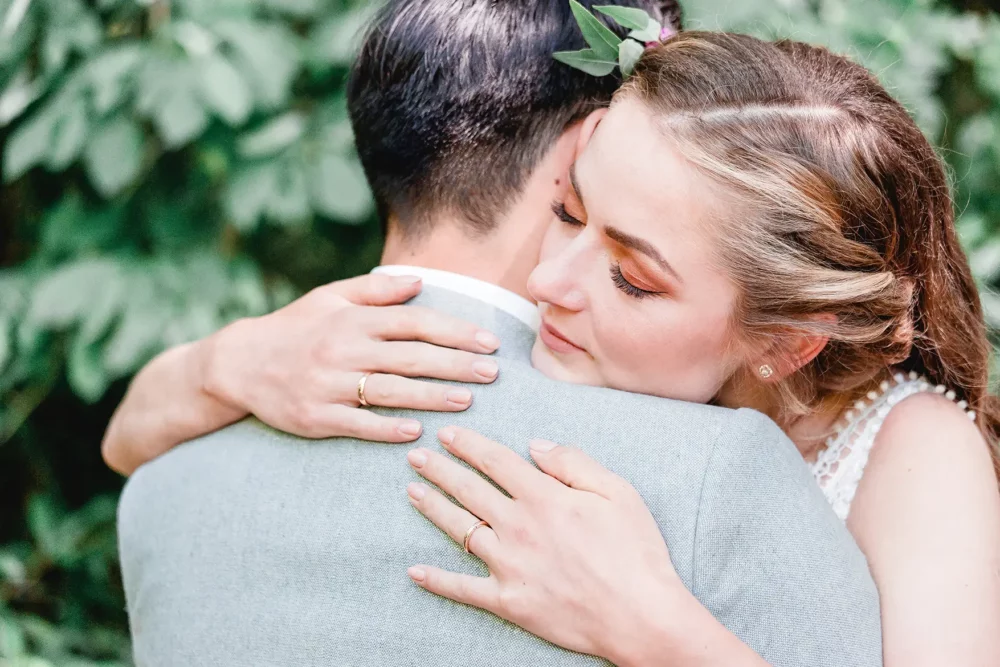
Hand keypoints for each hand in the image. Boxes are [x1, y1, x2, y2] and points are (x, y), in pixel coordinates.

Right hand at [201, 274, 502, 442]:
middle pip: (410, 357)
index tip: (489, 341)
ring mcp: (328, 385)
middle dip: (455, 364)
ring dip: (431, 396)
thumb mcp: (329, 297)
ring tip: (466, 401)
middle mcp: (343, 350)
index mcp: (352, 320)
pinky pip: (358, 424)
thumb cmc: (294, 328)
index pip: (413, 323)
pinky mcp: (315, 417)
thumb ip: (376, 291)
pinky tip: (417, 431)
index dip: (454, 331)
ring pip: (389, 392)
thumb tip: (421, 282)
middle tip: (493, 373)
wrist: (238, 364)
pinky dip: (387, 428)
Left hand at [403, 427, 687, 665]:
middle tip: (416, 455)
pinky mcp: (507, 601)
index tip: (446, 433)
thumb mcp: (616, 491)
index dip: (468, 444)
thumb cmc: (636, 551)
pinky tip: (414, 570)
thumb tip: (535, 445)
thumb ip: (572, 462)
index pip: (495, 461)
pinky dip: (436, 580)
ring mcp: (508, 565)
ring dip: (433, 507)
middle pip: (469, 489)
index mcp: (544, 497)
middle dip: (439, 468)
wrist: (640, 616)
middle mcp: (518, 527)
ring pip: (459, 529)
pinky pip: (462, 588)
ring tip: (412, 491)